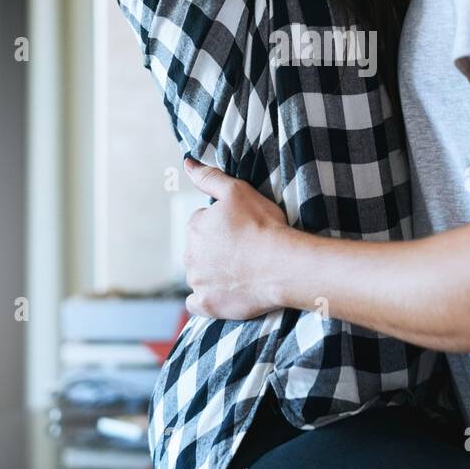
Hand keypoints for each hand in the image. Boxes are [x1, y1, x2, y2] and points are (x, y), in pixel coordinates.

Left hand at [183, 159, 287, 319]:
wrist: (283, 264)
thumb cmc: (264, 225)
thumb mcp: (237, 191)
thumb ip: (209, 176)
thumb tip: (186, 163)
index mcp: (195, 226)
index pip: (203, 224)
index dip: (224, 226)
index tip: (243, 230)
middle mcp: (190, 255)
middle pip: (200, 250)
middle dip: (217, 250)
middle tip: (245, 252)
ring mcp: (197, 282)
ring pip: (199, 275)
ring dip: (213, 274)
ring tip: (242, 272)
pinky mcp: (207, 305)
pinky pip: (197, 303)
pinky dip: (207, 299)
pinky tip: (222, 294)